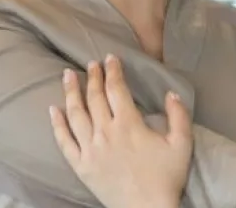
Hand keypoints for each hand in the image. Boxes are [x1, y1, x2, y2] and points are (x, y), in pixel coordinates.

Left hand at [50, 56, 191, 207]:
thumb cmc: (166, 179)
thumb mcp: (182, 145)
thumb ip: (179, 116)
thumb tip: (171, 94)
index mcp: (129, 123)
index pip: (116, 89)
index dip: (113, 71)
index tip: (110, 58)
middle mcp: (105, 132)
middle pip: (94, 97)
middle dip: (92, 76)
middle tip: (90, 63)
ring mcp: (90, 149)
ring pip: (75, 114)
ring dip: (71, 92)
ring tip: (68, 76)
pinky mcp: (80, 165)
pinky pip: (64, 141)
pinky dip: (57, 124)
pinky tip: (53, 110)